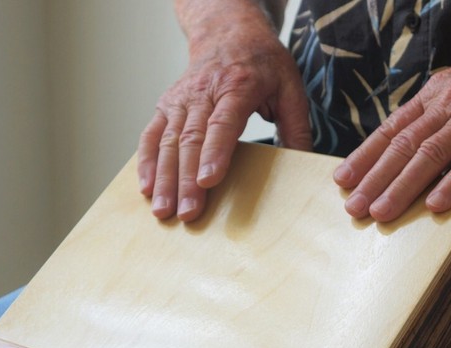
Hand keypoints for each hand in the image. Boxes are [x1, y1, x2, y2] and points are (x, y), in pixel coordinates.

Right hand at [138, 18, 310, 220]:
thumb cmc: (261, 62)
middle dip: (186, 179)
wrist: (228, 31)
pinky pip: (151, 135)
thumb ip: (297, 126)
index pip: (223, 123)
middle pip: (191, 139)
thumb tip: (305, 163)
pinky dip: (146, 162)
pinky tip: (145, 188)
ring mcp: (181, 99)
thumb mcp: (290, 87)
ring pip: (168, 141)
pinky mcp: (166, 105)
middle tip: (188, 212)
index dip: (214, 152)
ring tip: (162, 211)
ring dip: (163, 179)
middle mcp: (203, 92)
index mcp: (237, 86)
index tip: (207, 180)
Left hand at [333, 8, 450, 221]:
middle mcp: (448, 105)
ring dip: (402, 187)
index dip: (365, 156)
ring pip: (429, 155)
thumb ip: (442, 110)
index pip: (391, 129)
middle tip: (353, 208)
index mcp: (436, 95)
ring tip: (381, 211)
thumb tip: (421, 138)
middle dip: (373, 180)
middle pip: (402, 146)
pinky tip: (436, 204)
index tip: (343, 179)